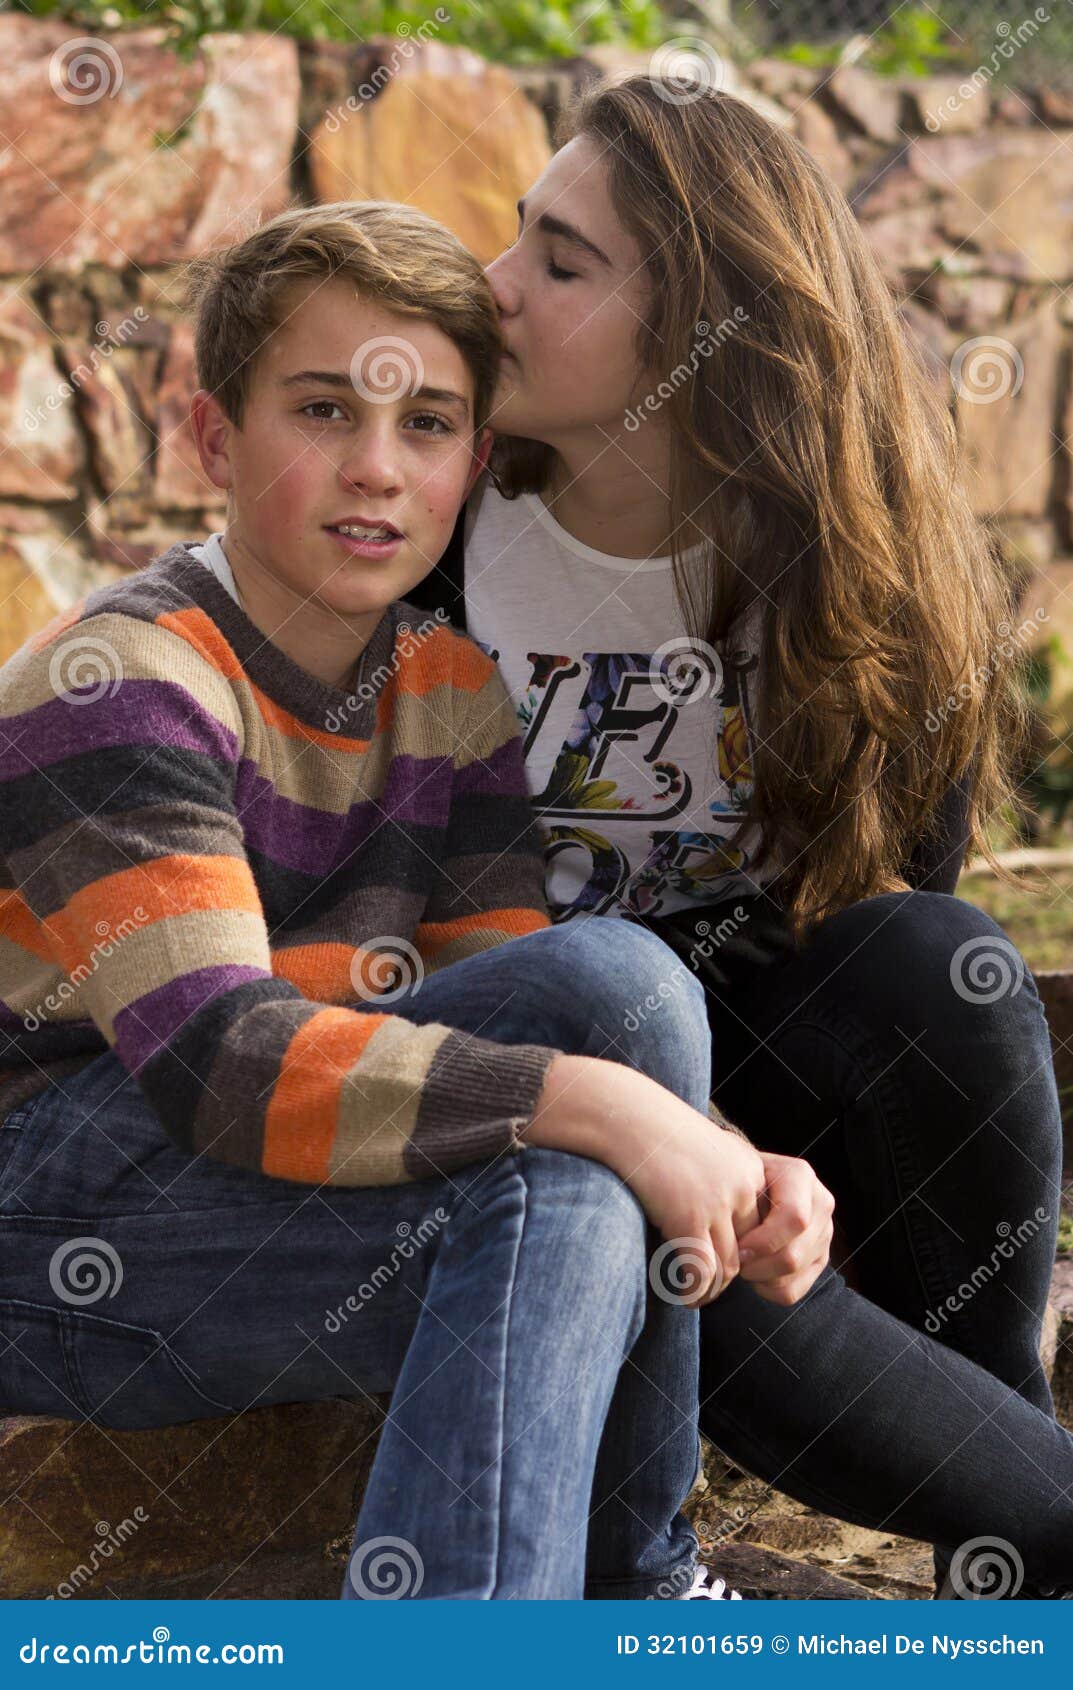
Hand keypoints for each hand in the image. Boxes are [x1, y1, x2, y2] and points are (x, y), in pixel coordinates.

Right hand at [523, 1055, 768, 1307]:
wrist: (628, 1117)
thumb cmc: (657, 1133)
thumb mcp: (704, 1152)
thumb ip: (721, 1180)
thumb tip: (719, 1220)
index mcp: (751, 1170)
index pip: (761, 1228)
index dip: (745, 1254)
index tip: (723, 1266)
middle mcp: (741, 1187)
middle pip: (748, 1251)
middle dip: (729, 1277)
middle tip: (707, 1289)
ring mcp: (717, 1203)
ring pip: (727, 1268)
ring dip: (710, 1290)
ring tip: (693, 1297)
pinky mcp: (689, 1217)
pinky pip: (701, 1270)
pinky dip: (694, 1290)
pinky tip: (682, 1295)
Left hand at [734, 1150, 834, 1305]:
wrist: (745, 1183)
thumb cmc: (735, 1179)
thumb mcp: (735, 1178)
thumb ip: (739, 1203)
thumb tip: (737, 1245)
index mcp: (800, 1176)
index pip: (794, 1218)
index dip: (764, 1241)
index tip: (737, 1248)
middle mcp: (820, 1203)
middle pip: (793, 1256)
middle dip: (757, 1265)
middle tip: (734, 1260)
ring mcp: (823, 1233)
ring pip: (792, 1276)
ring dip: (759, 1277)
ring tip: (742, 1261)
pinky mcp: (819, 1259)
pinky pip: (794, 1291)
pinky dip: (767, 1289)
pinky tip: (754, 1270)